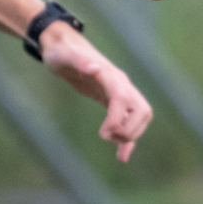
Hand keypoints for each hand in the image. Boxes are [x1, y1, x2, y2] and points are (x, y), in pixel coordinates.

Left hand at [38, 22, 153, 162]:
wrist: (63, 47)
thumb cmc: (60, 52)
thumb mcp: (63, 56)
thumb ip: (78, 61)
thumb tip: (93, 67)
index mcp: (110, 75)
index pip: (123, 99)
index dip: (117, 119)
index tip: (103, 134)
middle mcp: (120, 84)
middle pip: (142, 110)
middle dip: (129, 129)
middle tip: (107, 137)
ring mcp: (120, 92)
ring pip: (141, 117)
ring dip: (131, 134)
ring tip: (111, 142)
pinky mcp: (114, 101)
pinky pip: (129, 121)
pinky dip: (129, 140)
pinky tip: (122, 156)